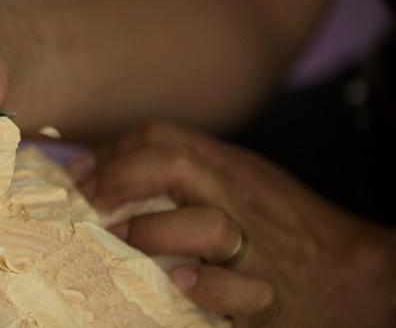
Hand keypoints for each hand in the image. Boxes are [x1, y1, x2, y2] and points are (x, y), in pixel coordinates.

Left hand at [69, 122, 395, 326]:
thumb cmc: (281, 221)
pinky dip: (208, 285)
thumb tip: (111, 164)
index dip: (115, 148)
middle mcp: (237, 202)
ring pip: (206, 225)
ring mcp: (255, 249)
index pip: (165, 136)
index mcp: (228, 170)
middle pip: (179, 166)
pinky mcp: (269, 298)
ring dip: (156, 230)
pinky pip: (240, 290)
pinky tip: (181, 281)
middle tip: (92, 197)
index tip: (82, 173)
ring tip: (125, 238)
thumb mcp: (239, 179)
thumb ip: (188, 167)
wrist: (352, 270)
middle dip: (125, 175)